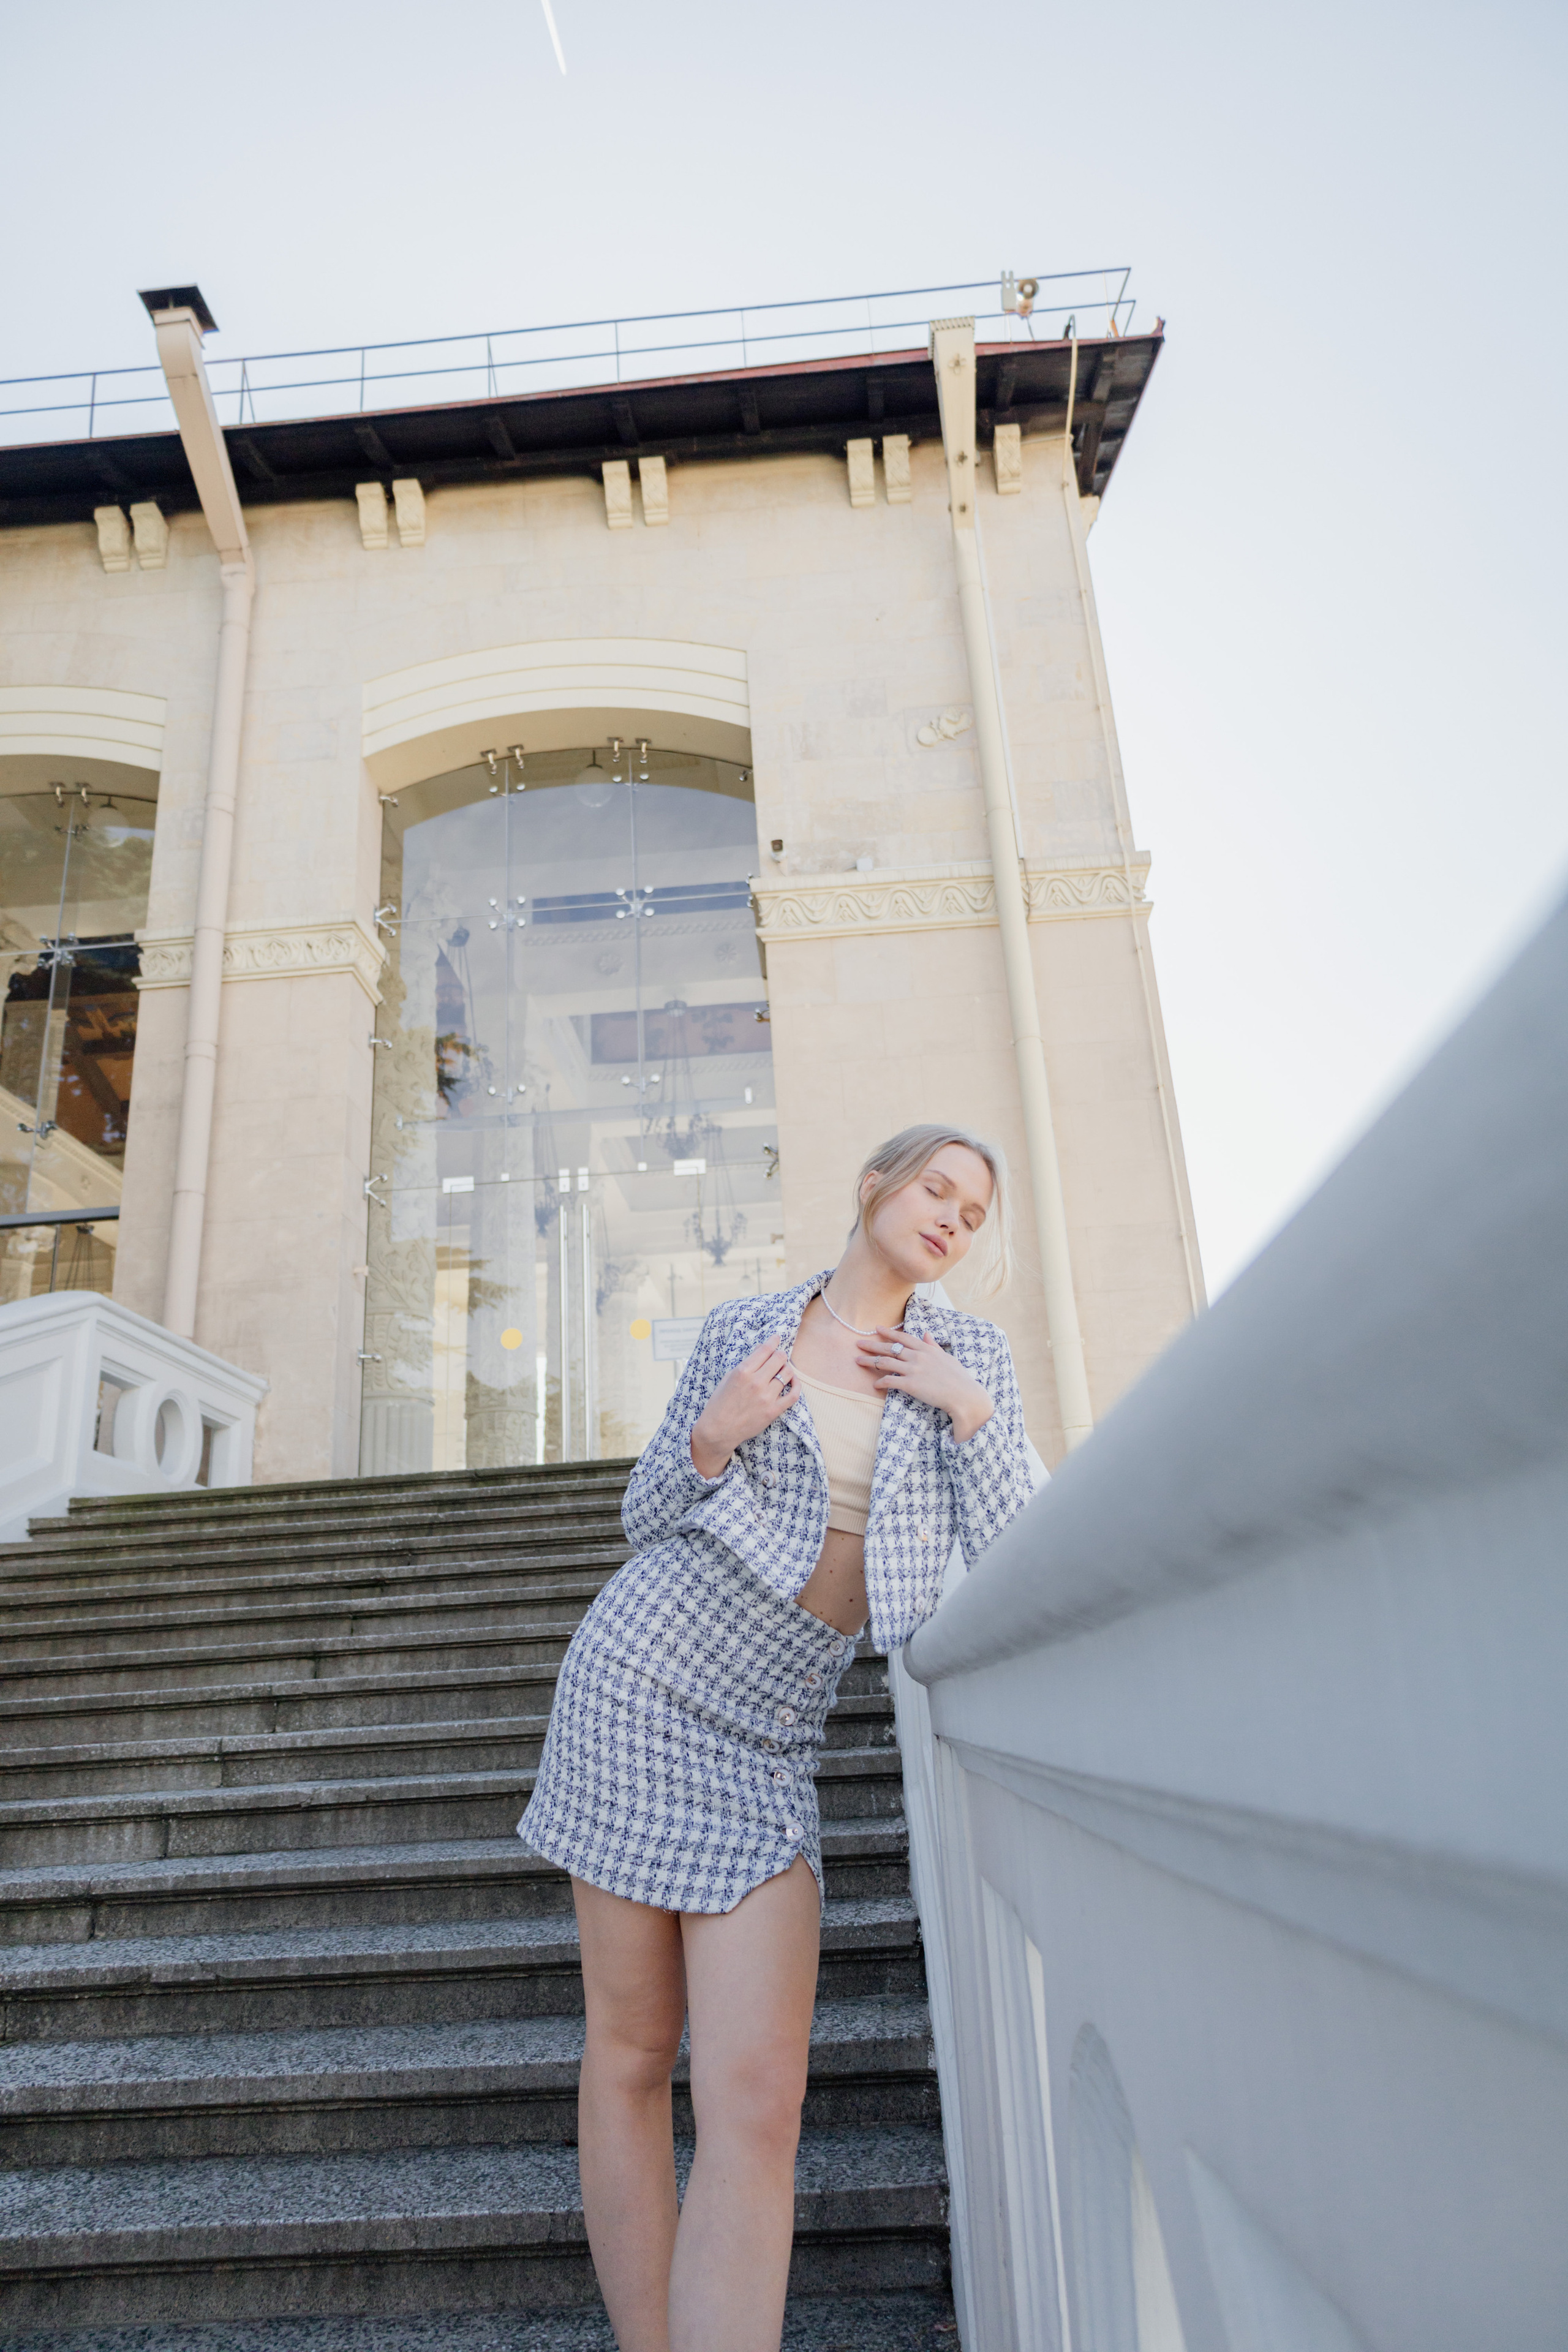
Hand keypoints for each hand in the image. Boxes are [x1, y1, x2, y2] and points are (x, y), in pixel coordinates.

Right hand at [690, 1338, 798, 1477]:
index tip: (776, 1338)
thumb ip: (746, 1364)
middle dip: (780, 1355)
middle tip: (778, 1357)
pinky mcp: (773, 1411)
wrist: (719, 1430)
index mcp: (743, 1371)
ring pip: (787, 1373)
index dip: (773, 1341)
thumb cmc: (720, 1403)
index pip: (765, 1350)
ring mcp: (766, 1397)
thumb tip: (761, 1349)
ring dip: (787, 1368)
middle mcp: (756, 1382)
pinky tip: (792, 1382)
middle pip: (779, 1358)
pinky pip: (793, 1395)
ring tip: (782, 1370)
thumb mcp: (728, 1377)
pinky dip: (796, 1385)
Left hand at [856, 1328, 994, 1443]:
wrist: (963, 1395)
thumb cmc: (958, 1378)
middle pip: (890, 1348)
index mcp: (926, 1349)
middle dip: (872, 1345)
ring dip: (869, 1361)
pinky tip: (874, 1384)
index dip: (889, 1332)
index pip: (903, 1337)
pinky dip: (880, 1382)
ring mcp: (913, 1369)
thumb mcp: (947, 1358)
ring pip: (885, 1362)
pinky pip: (890, 1381)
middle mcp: (918, 1356)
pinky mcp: (911, 1384)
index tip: (876, 1328)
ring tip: (857, 1361)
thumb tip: (926, 1334)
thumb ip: (934, 1346)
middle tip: (858, 1343)